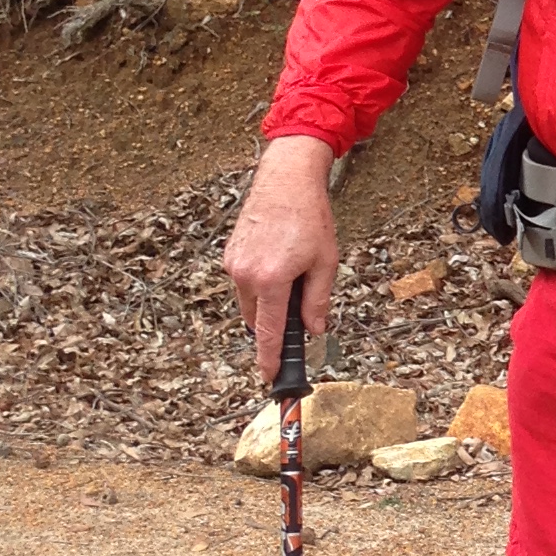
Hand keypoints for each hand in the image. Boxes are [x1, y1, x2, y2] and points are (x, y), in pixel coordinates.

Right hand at [223, 134, 340, 383]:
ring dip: (270, 301)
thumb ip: (318, 301)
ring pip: (251, 301)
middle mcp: (245, 274)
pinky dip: (262, 284)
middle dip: (276, 323)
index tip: (269, 376)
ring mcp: (233, 264)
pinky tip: (280, 263)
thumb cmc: (309, 217)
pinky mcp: (230, 254)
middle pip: (258, 319)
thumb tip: (314, 330)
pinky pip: (245, 282)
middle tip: (300, 313)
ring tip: (294, 273)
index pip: (268, 332)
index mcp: (270, 280)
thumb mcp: (325, 263)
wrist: (286, 180)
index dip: (269, 358)